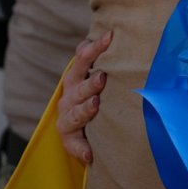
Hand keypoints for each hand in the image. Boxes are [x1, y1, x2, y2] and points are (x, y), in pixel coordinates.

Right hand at [56, 30, 112, 163]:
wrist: (85, 131)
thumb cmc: (96, 96)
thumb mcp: (98, 77)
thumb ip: (106, 59)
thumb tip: (119, 34)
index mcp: (76, 79)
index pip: (81, 60)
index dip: (93, 49)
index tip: (110, 37)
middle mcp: (69, 97)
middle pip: (77, 87)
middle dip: (90, 82)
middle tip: (103, 77)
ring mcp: (68, 119)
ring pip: (74, 114)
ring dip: (84, 110)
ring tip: (95, 105)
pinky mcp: (70, 141)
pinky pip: (74, 145)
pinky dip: (81, 149)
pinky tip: (90, 154)